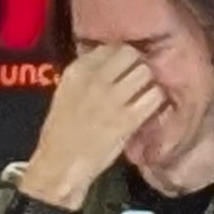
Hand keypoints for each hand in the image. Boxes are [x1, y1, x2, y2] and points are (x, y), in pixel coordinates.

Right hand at [25, 46, 166, 206]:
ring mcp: (111, 99)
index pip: (110, 47)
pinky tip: (147, 110)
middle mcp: (94, 80)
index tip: (124, 67)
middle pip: (132, 54)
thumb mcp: (67, 93)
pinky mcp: (127, 119)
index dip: (122, 56)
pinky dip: (155, 102)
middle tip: (137, 80)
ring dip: (148, 83)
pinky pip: (154, 96)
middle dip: (138, 65)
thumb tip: (113, 57)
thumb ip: (89, 74)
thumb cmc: (63, 132)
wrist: (57, 167)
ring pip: (146, 72)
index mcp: (76, 73)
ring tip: (142, 94)